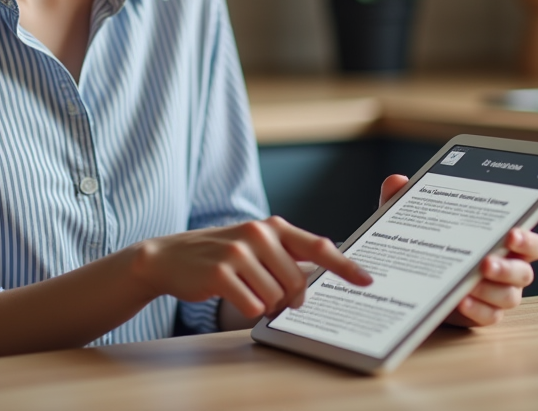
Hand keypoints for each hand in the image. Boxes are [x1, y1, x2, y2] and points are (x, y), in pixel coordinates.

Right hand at [133, 216, 371, 319]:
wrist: (171, 256)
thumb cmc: (222, 255)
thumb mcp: (256, 246)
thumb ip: (287, 256)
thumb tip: (320, 277)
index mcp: (274, 227)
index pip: (318, 246)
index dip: (345, 265)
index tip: (367, 280)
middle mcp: (259, 234)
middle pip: (298, 283)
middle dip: (289, 298)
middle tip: (271, 295)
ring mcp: (239, 252)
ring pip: (275, 298)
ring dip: (264, 304)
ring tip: (244, 289)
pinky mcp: (221, 272)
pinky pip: (252, 306)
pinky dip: (246, 309)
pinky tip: (231, 294)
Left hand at [378, 174, 537, 327]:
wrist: (413, 280)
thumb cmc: (428, 242)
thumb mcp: (413, 220)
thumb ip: (405, 199)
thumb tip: (398, 181)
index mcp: (501, 241)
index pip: (529, 241)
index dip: (526, 238)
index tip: (512, 233)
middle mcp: (507, 268)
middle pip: (524, 271)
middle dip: (508, 268)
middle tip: (485, 263)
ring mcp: (496, 293)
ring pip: (510, 296)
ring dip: (491, 290)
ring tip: (469, 284)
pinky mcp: (482, 313)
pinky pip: (489, 316)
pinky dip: (477, 310)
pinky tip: (460, 301)